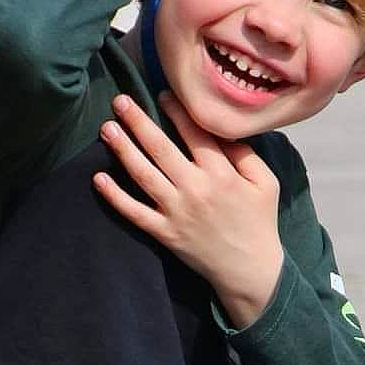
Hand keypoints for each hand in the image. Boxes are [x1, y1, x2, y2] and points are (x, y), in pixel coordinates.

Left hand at [94, 92, 282, 327]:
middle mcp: (195, 189)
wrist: (250, 270)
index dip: (175, 110)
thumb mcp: (266, 183)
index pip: (194, 132)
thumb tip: (221, 130)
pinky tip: (98, 178)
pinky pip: (134, 212)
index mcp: (221, 173)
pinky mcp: (164, 233)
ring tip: (106, 128)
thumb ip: (246, 154)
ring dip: (123, 149)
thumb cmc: (259, 222)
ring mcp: (176, 212)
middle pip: (160, 148)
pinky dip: (115, 196)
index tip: (161, 94)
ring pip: (143, 175)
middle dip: (138, 121)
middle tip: (119, 101)